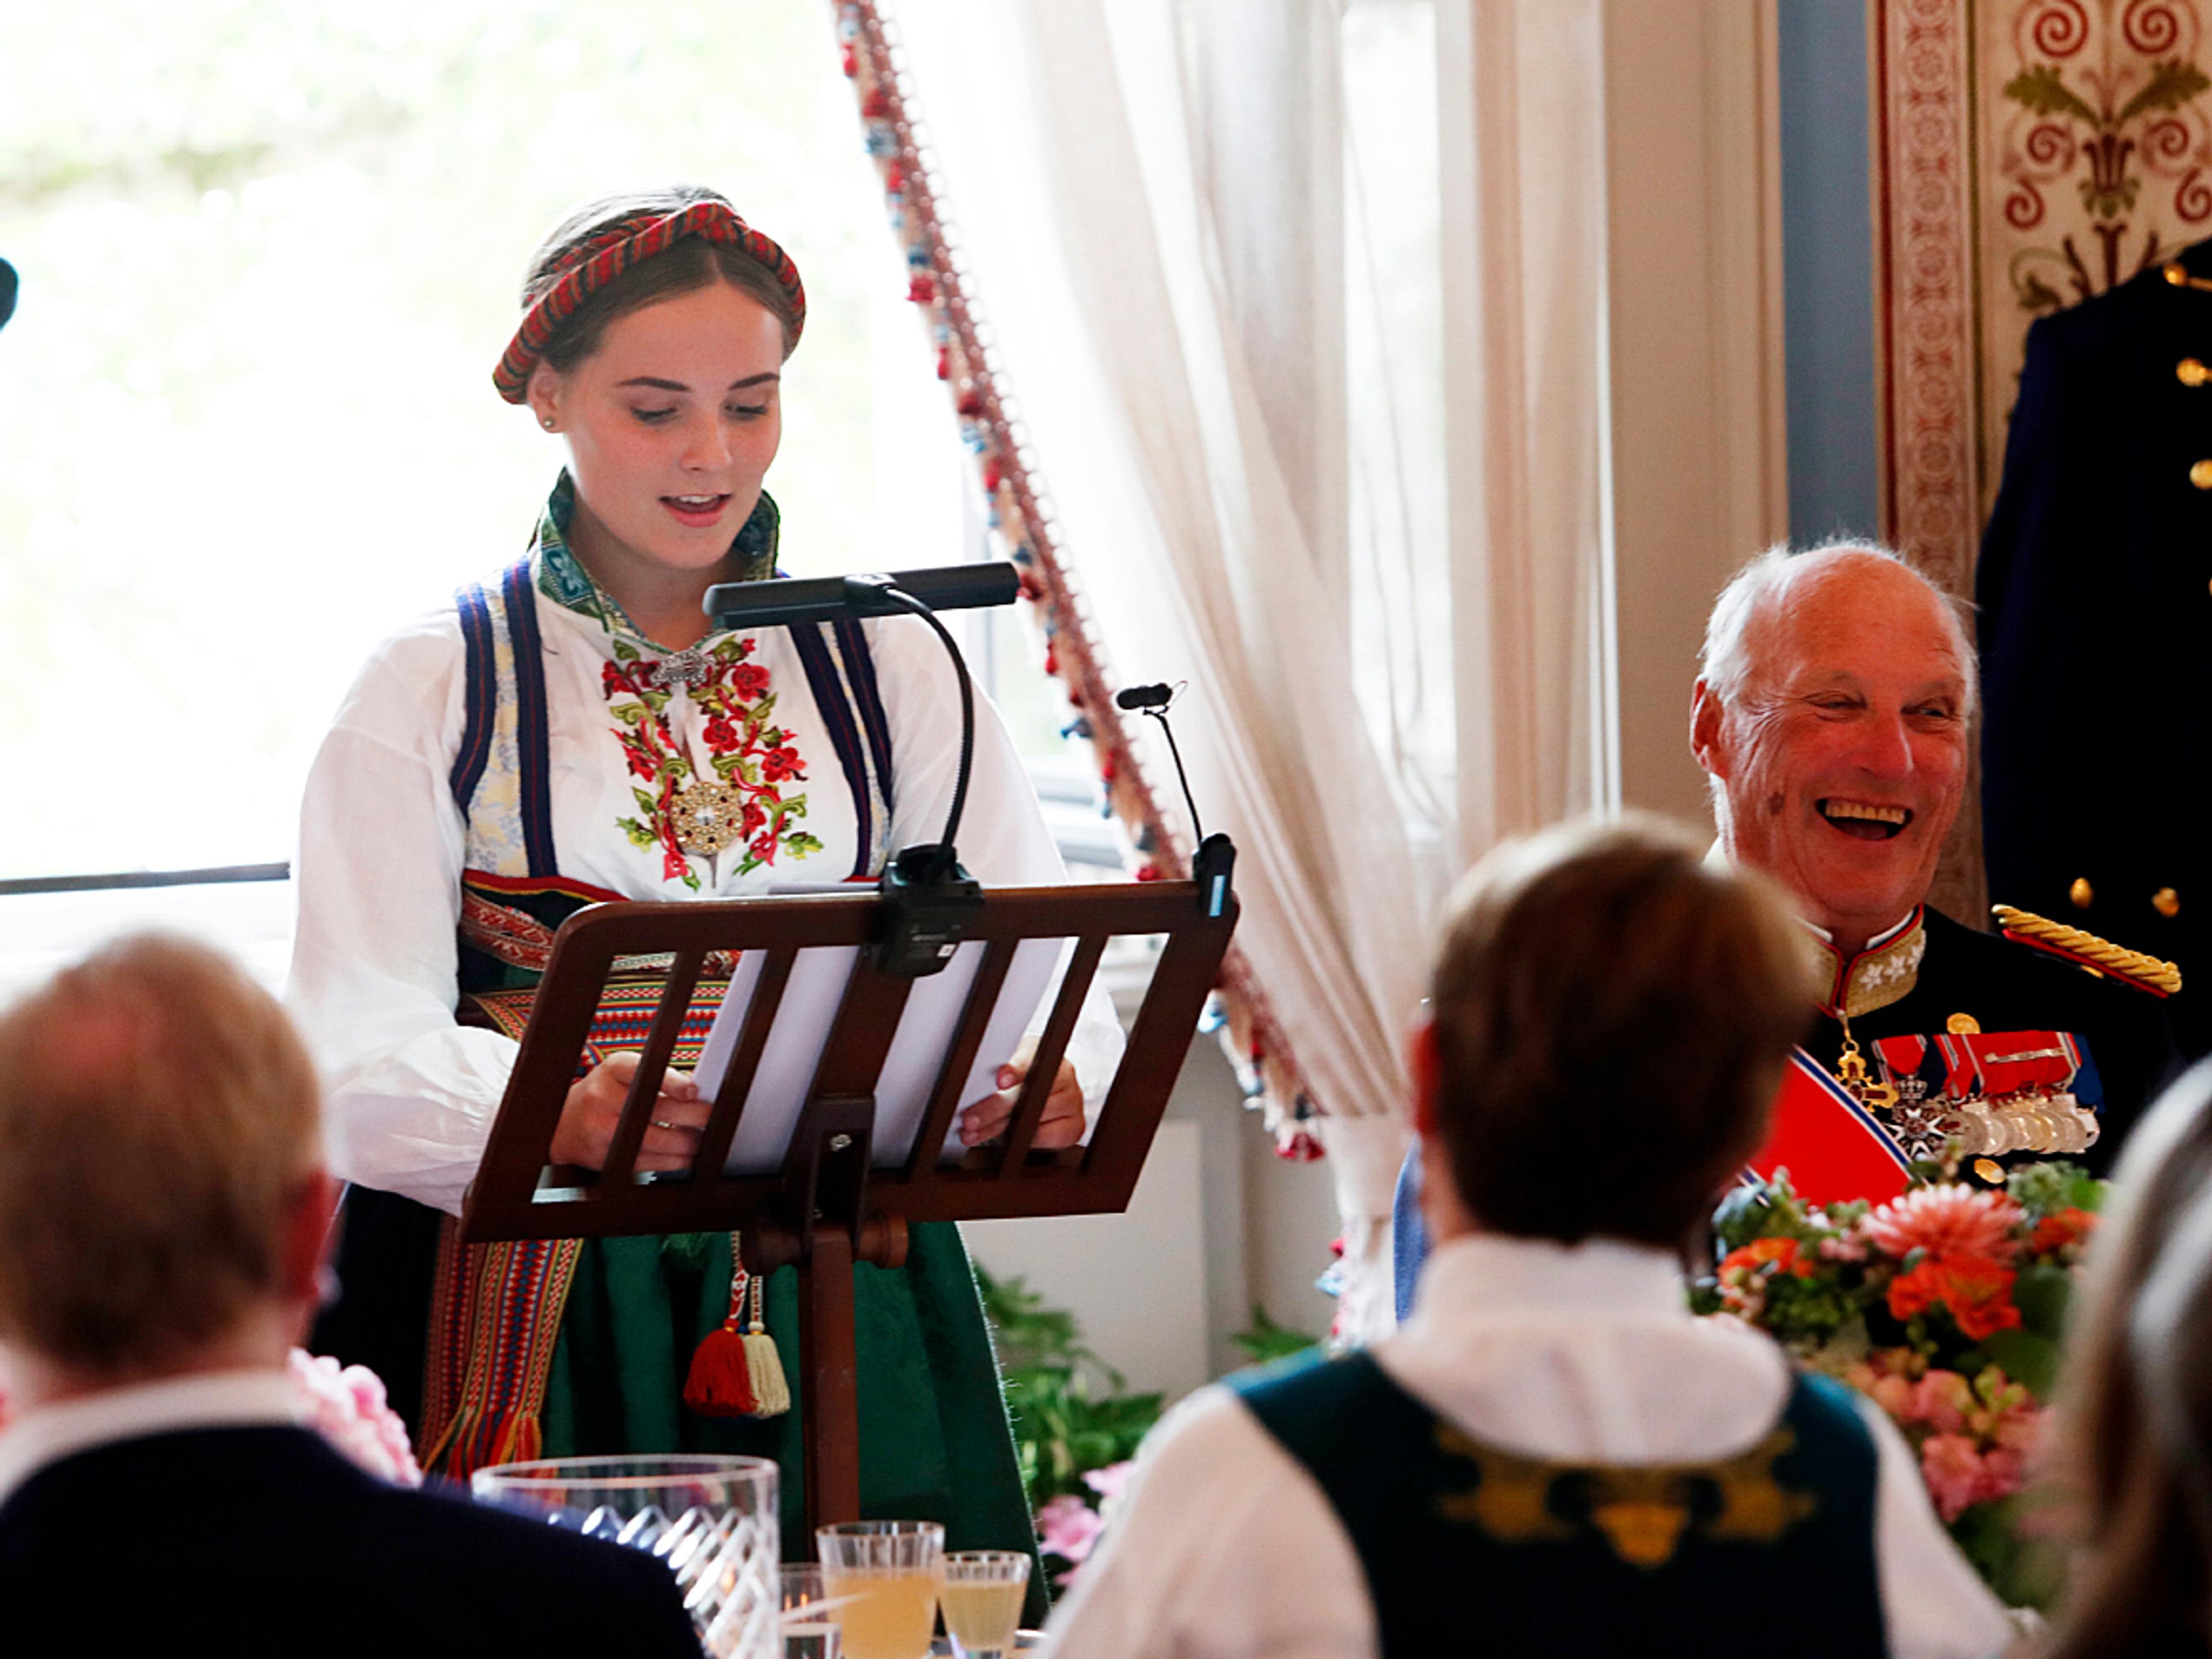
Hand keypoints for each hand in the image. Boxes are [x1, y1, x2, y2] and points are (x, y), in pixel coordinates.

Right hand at [550, 1051, 709, 1171]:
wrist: (563, 1124)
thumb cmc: (604, 1094)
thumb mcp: (623, 1074)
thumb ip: (656, 1078)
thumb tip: (697, 1093)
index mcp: (614, 1069)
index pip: (644, 1071)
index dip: (671, 1082)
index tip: (694, 1091)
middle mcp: (604, 1096)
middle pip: (656, 1108)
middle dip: (691, 1116)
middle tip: (712, 1118)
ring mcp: (601, 1127)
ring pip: (654, 1139)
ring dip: (685, 1143)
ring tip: (703, 1140)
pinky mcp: (604, 1156)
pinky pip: (646, 1161)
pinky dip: (671, 1160)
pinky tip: (686, 1157)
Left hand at [958, 1038, 1085, 1149]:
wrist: (1050, 1092)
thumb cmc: (1020, 1077)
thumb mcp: (1009, 1064)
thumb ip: (993, 1067)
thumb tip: (961, 1077)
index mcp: (1044, 1052)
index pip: (1030, 1059)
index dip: (1015, 1070)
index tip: (1000, 1080)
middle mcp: (1064, 1074)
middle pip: (1028, 1093)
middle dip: (994, 1108)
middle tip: (969, 1120)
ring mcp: (1072, 1101)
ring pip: (1035, 1117)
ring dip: (999, 1129)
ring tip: (974, 1135)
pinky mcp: (1075, 1126)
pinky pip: (1048, 1137)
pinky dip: (1024, 1141)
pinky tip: (1005, 1142)